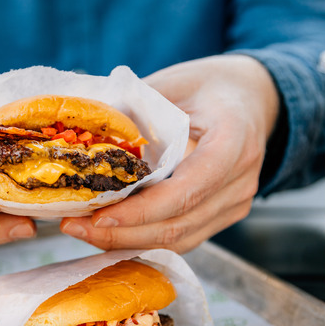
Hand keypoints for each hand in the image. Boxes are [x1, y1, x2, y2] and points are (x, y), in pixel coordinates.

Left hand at [60, 55, 279, 252]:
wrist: (250, 97)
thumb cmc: (209, 85)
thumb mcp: (172, 83)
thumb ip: (135, 110)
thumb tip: (82, 136)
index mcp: (233, 141)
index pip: (187, 190)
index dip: (142, 211)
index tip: (99, 216)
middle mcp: (240, 181)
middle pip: (179, 224)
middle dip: (122, 233)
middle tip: (74, 227)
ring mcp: (236, 203)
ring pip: (179, 240)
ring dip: (127, 241)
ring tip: (82, 232)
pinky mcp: (223, 215)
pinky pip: (182, 237)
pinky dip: (143, 239)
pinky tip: (108, 233)